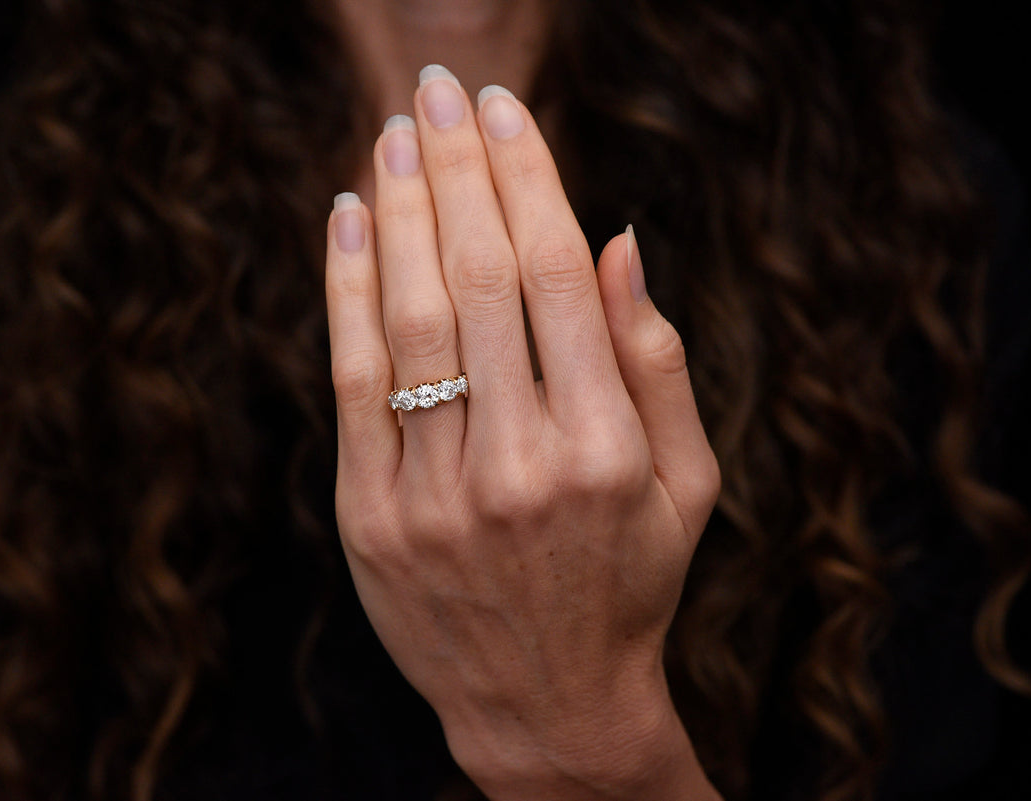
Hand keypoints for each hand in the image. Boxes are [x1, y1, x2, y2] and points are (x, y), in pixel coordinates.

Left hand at [324, 66, 721, 800]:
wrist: (543, 703)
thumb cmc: (627, 580)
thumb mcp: (685, 483)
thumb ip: (655, 362)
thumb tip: (615, 238)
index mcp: (605, 449)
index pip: (553, 277)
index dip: (526, 179)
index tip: (504, 111)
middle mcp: (519, 465)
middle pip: (475, 278)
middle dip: (457, 168)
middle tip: (438, 90)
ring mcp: (435, 495)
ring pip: (408, 318)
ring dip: (399, 210)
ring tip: (394, 134)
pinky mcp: (370, 518)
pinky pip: (353, 381)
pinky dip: (345, 289)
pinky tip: (349, 217)